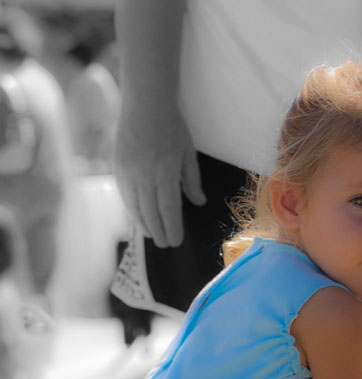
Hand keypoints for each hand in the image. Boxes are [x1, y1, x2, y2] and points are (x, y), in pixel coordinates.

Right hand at [113, 105, 204, 247]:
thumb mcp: (188, 154)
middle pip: (150, 213)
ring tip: (153, 235)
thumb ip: (191, 180)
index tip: (176, 241)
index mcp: (165, 173)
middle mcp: (144, 176)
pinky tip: (139, 217)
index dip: (172, 228)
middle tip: (166, 244)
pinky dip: (132, 210)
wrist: (145, 105)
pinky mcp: (118, 168)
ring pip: (135, 207)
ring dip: (144, 224)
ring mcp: (128, 172)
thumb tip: (198, 202)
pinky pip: (124, 196)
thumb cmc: (172, 127)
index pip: (168, 210)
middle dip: (159, 232)